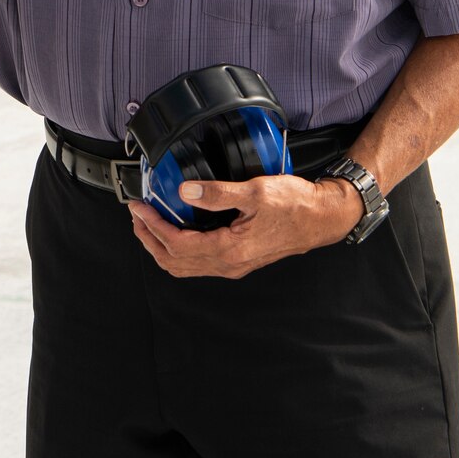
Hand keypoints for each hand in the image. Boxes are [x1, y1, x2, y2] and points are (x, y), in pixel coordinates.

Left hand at [125, 174, 362, 279]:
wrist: (322, 218)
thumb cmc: (295, 205)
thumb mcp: (255, 191)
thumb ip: (217, 192)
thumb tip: (185, 192)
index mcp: (229, 249)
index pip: (176, 244)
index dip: (152, 226)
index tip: (139, 208)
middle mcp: (229, 263)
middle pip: (174, 261)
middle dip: (149, 239)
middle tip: (136, 216)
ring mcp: (234, 265)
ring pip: (186, 266)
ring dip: (162, 247)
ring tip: (149, 225)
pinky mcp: (239, 259)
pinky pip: (199, 263)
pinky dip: (179, 250)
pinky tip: (177, 232)